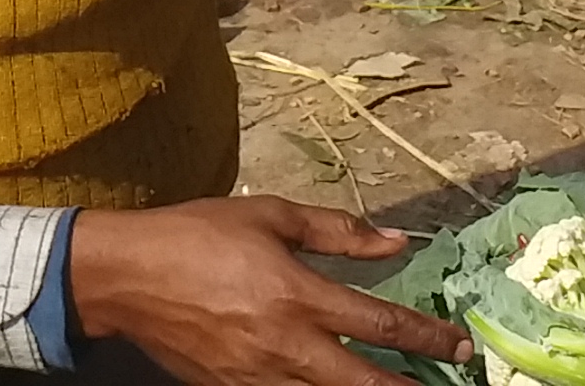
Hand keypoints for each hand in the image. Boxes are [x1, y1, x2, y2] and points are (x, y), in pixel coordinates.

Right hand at [70, 197, 467, 385]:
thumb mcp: (269, 216)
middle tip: (446, 385)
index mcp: (298, 294)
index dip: (429, 340)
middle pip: (365, 385)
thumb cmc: (196, 235)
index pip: (382, 325)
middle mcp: (287, 345)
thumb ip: (336, 230)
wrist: (125, 276)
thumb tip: (395, 239)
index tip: (459, 347)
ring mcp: (260, 377)